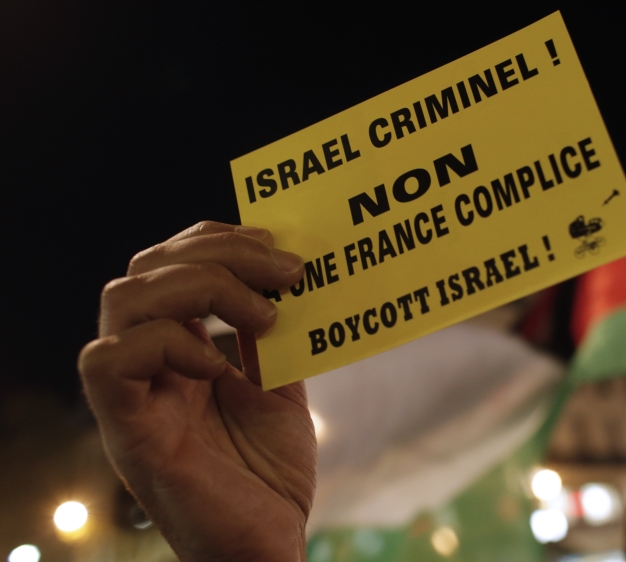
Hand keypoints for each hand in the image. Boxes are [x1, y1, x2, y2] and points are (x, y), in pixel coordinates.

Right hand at [78, 222, 315, 561]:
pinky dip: (166, 345)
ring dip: (200, 287)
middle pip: (145, 270)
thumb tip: (285, 276)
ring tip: (264, 313)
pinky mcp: (128, 433)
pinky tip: (218, 367)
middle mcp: (146, 366)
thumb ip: (273, 337)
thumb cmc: (270, 474)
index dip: (215, 239)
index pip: (168, 265)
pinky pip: (109, 364)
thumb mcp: (281, 388)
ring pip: (122, 301)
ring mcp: (133, 397)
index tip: (276, 243)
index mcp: (178, 350)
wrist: (267, 546)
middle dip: (217, 253)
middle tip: (286, 269)